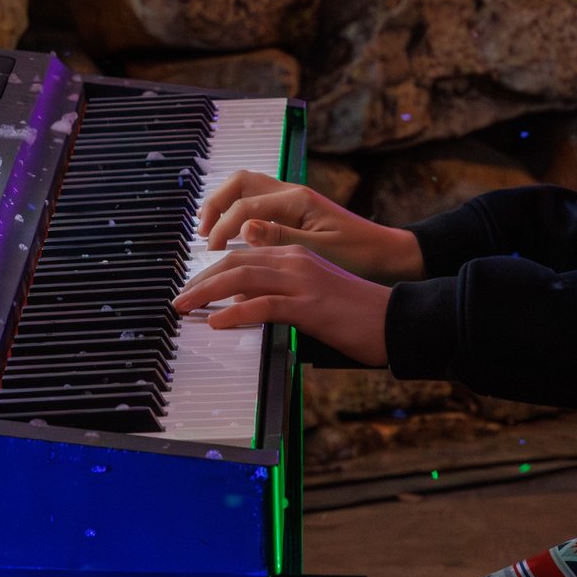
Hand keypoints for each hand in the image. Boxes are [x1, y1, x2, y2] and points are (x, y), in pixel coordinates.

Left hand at [173, 244, 392, 365]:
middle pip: (235, 262)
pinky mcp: (309, 305)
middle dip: (201, 279)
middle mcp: (296, 260)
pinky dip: (235, 313)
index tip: (192, 287)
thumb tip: (245, 306)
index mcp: (297, 254)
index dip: (211, 271)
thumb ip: (280, 294)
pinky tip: (216, 322)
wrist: (397, 318)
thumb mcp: (314, 295)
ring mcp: (303, 281)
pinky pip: (263, 305)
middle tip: (179, 298)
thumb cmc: (358, 312)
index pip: (243, 255)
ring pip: (242, 278)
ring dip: (207, 292)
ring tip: (185, 306)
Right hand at [197, 170, 424, 281]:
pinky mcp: (295, 212)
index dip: (222, 229)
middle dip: (215, 204)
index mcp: (298, 200)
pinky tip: (232, 233)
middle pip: (239, 183)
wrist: (387, 255)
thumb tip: (243, 228)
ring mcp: (293, 200)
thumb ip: (280, 238)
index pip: (245, 207)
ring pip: (246, 188)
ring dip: (224, 205)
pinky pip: (257, 202)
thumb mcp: (320, 250)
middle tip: (202, 233)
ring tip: (209, 230)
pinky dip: (238, 212)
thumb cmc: (360, 255)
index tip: (211, 253)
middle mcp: (293, 194)